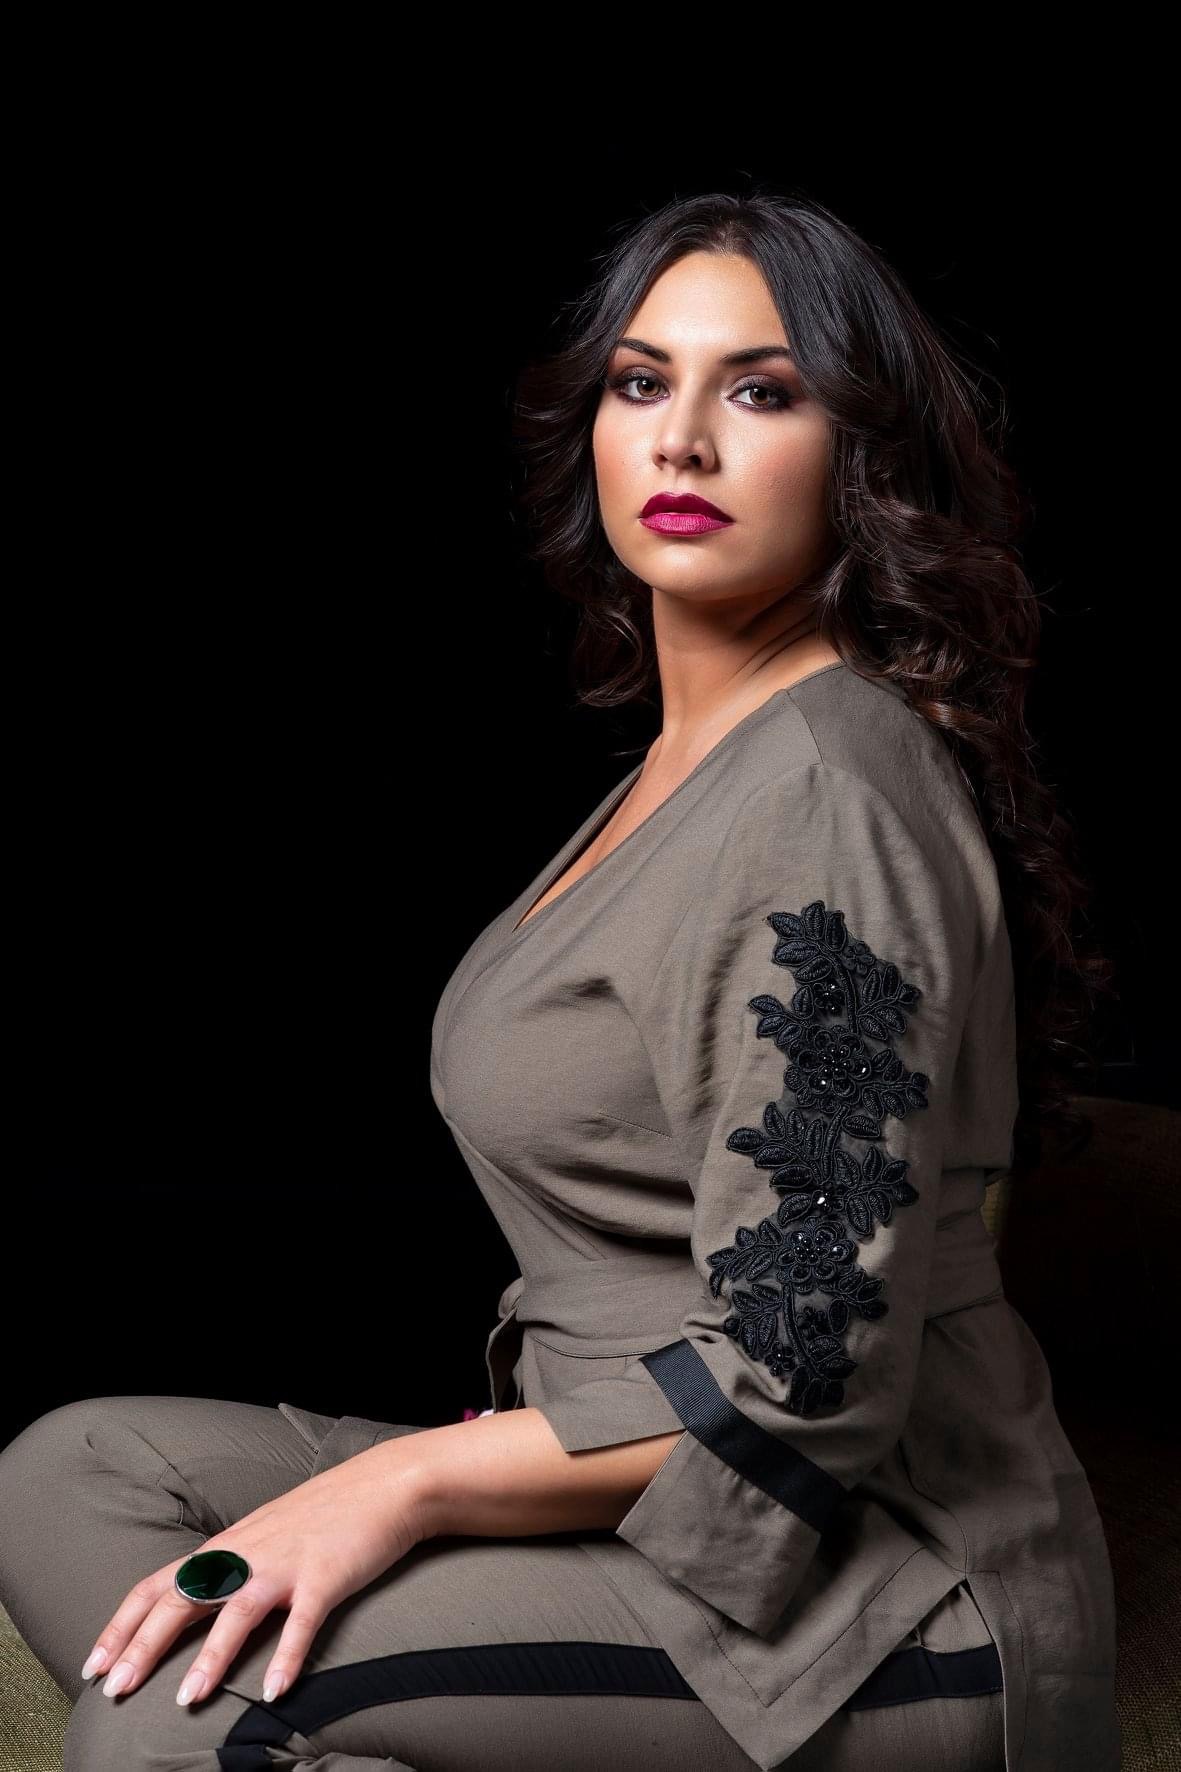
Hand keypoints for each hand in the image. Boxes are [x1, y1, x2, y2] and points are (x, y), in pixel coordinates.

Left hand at [79, 1437, 426, 1708]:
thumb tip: (194, 1604)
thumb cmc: (323, 1514)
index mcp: (228, 1547)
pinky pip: (303, 1621)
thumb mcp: (263, 1535)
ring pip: (238, 1611)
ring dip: (211, 1657)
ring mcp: (287, 1565)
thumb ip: (230, 1567)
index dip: (123, 1625)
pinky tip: (275, 1692)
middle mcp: (248, 1554)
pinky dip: (288, 1656)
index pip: (159, 1584)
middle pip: (184, 1599)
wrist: (383, 1485)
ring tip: (187, 1699)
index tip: (93, 1666)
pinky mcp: (326, 1576)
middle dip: (145, 1646)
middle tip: (115, 1689)